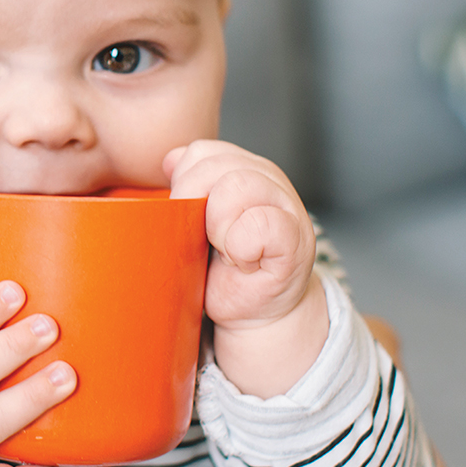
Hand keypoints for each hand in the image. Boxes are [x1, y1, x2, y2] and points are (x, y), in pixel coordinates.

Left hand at [164, 140, 314, 329]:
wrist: (254, 313)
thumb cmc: (222, 268)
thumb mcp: (196, 221)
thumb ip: (189, 186)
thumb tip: (170, 160)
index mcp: (241, 168)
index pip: (201, 152)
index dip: (184, 184)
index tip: (190, 219)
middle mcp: (266, 178)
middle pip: (214, 166)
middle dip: (195, 206)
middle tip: (205, 240)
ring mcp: (286, 204)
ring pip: (236, 186)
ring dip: (218, 228)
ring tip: (226, 251)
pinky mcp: (295, 238)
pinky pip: (259, 224)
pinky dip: (241, 249)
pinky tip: (246, 262)